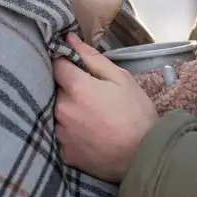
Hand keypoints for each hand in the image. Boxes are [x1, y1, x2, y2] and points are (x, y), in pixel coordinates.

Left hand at [53, 34, 157, 182]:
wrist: (144, 156)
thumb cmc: (136, 113)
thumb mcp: (120, 78)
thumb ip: (92, 57)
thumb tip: (69, 39)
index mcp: (76, 88)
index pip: (56, 64)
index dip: (65, 62)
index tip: (76, 66)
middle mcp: (61, 109)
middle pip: (53, 88)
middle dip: (66, 87)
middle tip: (89, 93)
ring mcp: (60, 133)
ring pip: (54, 111)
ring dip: (66, 108)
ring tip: (89, 114)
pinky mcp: (63, 152)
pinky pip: (59, 133)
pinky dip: (69, 129)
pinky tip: (86, 132)